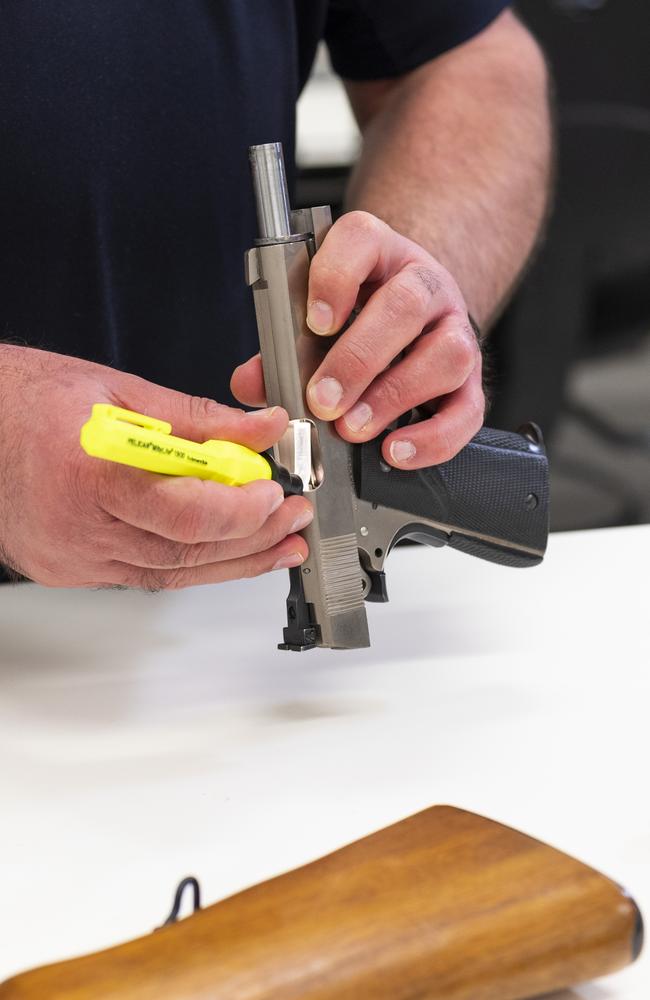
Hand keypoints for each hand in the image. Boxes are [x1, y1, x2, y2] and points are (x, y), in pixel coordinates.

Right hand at [0, 346, 310, 588]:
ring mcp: (75, 559)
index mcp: (89, 474)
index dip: (240, 510)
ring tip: (279, 545)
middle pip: (187, 552)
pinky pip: (146, 577)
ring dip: (235, 562)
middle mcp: (80, 528)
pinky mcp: (74, 571)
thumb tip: (258, 427)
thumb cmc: (26, 402)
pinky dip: (193, 565)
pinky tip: (226, 553)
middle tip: (294, 519)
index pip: (183, 512)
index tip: (276, 491)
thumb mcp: (116, 391)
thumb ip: (196, 418)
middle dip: (254, 539)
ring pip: (172, 575)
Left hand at [232, 211, 484, 468]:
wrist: (416, 319)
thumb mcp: (317, 316)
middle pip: (406, 305)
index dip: (337, 278)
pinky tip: (395, 450)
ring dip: (395, 396)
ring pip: (447, 354)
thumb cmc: (356, 317)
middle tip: (323, 401)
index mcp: (379, 255)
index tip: (315, 321)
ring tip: (354, 428)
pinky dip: (432, 438)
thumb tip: (250, 382)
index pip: (362, 239)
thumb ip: (281, 347)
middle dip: (359, 359)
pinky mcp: (471, 382)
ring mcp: (455, 331)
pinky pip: (467, 410)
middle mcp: (425, 285)